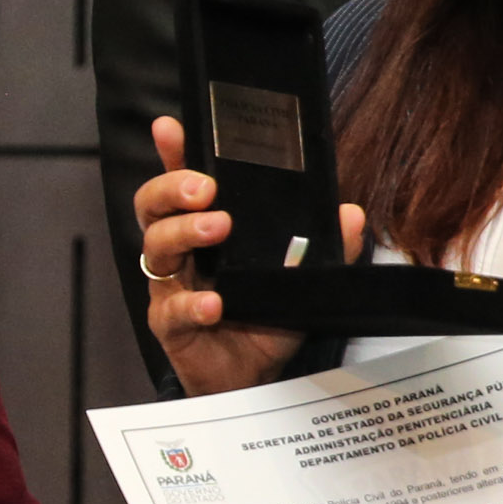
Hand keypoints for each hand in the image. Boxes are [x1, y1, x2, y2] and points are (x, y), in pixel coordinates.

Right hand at [137, 115, 367, 396]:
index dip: (172, 154)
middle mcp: (180, 253)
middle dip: (172, 188)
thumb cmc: (265, 317)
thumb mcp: (300, 276)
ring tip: (217, 229)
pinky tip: (214, 302)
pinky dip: (192, 304)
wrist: (253, 377)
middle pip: (152, 208)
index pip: (181, 184)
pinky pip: (172, 310)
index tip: (171, 126)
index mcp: (203, 230)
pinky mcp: (171, 326)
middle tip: (205, 187)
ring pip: (156, 249)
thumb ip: (323, 244)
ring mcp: (170, 288)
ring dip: (183, 232)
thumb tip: (349, 213)